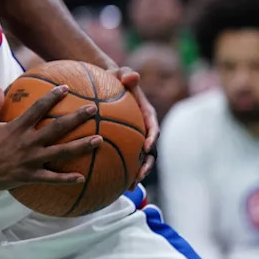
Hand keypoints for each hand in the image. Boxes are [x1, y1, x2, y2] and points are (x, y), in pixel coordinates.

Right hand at [0, 85, 101, 190]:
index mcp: (16, 127)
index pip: (39, 107)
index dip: (53, 96)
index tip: (66, 88)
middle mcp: (28, 142)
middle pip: (57, 128)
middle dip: (77, 117)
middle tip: (93, 109)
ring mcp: (31, 160)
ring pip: (61, 152)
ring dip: (81, 146)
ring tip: (99, 140)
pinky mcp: (29, 176)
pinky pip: (52, 179)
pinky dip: (67, 178)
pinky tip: (83, 177)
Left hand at [111, 67, 158, 187]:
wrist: (105, 83)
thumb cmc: (112, 77)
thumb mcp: (119, 72)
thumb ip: (126, 75)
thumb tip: (132, 76)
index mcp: (146, 113)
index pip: (152, 126)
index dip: (152, 137)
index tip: (146, 146)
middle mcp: (143, 128)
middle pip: (150, 149)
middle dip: (147, 163)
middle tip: (140, 174)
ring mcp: (134, 137)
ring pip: (139, 158)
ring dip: (137, 173)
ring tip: (130, 186)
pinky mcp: (124, 142)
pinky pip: (123, 157)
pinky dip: (120, 169)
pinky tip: (109, 182)